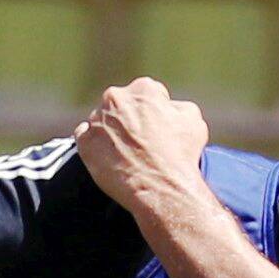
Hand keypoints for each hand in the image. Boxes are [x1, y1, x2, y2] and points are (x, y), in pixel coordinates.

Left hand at [73, 77, 210, 213]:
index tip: (159, 129)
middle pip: (122, 104)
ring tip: (127, 153)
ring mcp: (97, 120)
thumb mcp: (193, 121)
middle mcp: (116, 98)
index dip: (155, 112)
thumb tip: (168, 108)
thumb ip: (177, 106)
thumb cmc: (181, 156)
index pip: (148, 93)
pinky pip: (85, 136)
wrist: (161, 189)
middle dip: (131, 118)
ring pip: (103, 120)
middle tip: (142, 142)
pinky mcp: (85, 143)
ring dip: (112, 131)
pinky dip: (94, 143)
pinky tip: (109, 156)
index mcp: (143, 88)